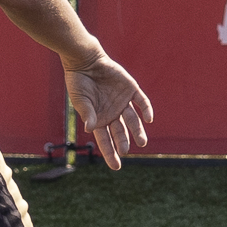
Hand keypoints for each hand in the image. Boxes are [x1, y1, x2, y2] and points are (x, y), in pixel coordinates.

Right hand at [64, 54, 151, 170]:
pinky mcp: (131, 89)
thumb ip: (87, 113)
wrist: (85, 60)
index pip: (105, 140)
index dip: (110, 153)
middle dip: (123, 142)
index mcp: (99, 119)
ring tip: (142, 142)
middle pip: (120, 132)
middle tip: (126, 151)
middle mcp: (112, 113)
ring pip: (133, 120)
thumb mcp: (80, 99)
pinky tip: (149, 119)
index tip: (116, 166)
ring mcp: (123, 102)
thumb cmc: (78, 81)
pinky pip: (141, 101)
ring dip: (138, 130)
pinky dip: (146, 109)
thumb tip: (91, 129)